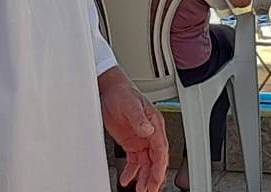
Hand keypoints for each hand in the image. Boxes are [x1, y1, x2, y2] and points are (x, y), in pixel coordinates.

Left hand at [99, 67, 167, 191]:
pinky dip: (132, 172)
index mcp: (154, 125)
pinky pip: (134, 161)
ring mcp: (141, 139)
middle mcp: (150, 134)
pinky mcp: (130, 143)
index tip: (156, 179)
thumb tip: (147, 131)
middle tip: (149, 191)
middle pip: (156, 160)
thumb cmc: (122, 93)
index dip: (159, 166)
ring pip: (146, 164)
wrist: (109, 89)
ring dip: (144, 178)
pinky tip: (126, 180)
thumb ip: (139, 118)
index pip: (161, 150)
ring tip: (141, 190)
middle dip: (153, 177)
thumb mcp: (130, 105)